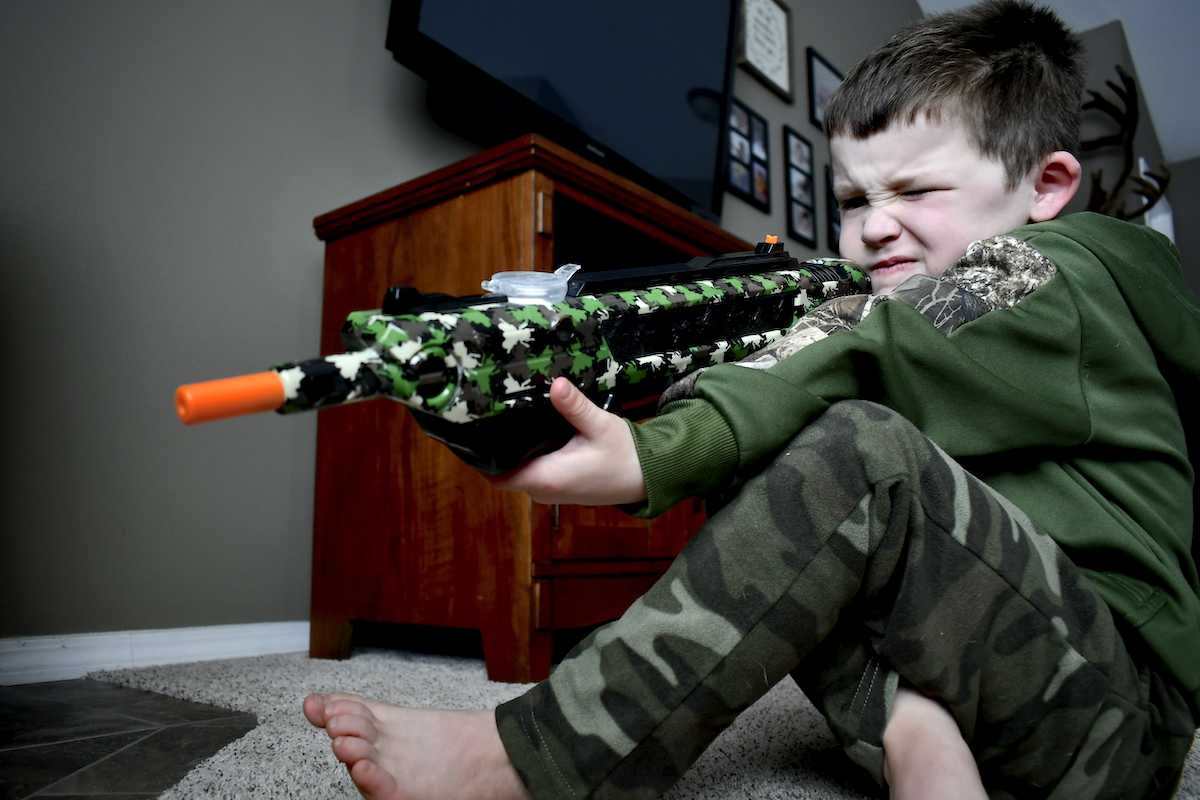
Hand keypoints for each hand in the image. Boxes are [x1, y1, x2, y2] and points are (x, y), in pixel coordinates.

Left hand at [486, 377, 646, 505]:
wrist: (648, 478)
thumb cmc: (626, 455)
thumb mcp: (600, 425)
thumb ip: (575, 407)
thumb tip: (556, 385)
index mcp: (548, 478)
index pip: (496, 474)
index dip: (478, 457)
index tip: (466, 433)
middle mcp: (544, 490)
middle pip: (502, 471)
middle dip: (492, 448)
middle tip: (481, 415)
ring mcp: (551, 491)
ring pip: (517, 472)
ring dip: (509, 453)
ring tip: (498, 420)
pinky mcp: (559, 487)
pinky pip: (531, 472)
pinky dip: (524, 457)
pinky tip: (525, 433)